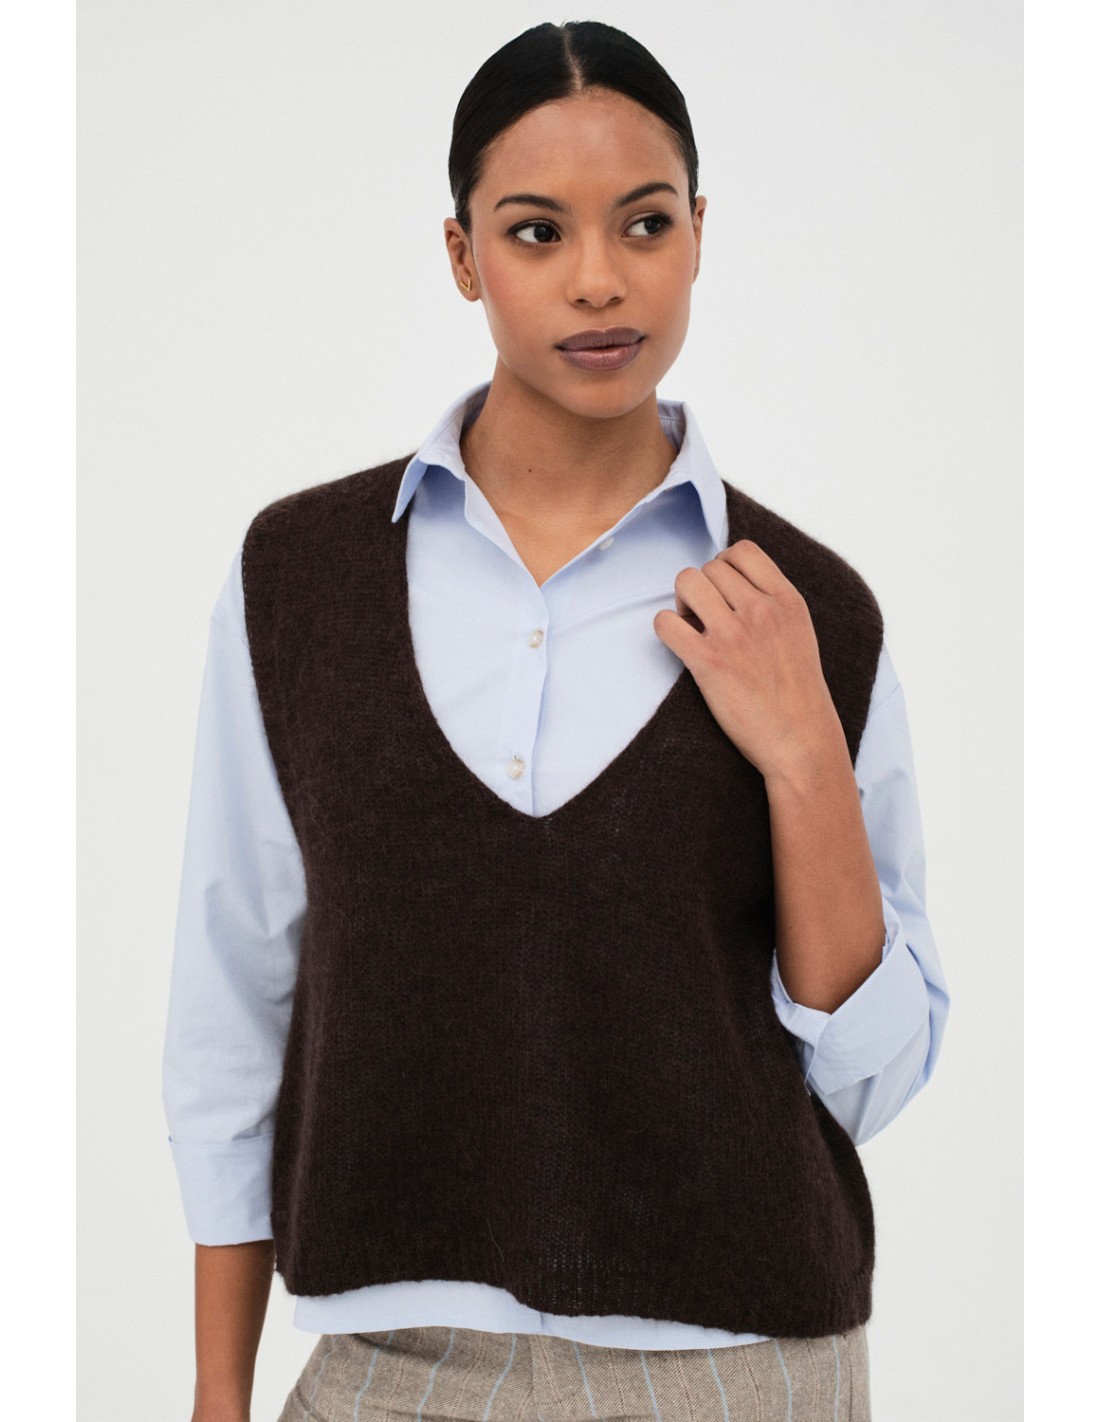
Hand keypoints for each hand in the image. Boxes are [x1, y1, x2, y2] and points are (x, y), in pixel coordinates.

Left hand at [653, 539, 844, 783]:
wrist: (800, 740)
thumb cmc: (797, 692)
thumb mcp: (799, 632)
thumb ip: (773, 603)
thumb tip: (730, 582)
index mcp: (787, 600)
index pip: (743, 551)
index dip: (723, 564)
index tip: (721, 589)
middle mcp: (761, 610)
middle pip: (710, 567)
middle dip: (701, 587)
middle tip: (704, 616)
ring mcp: (734, 634)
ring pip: (686, 582)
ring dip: (682, 601)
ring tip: (692, 626)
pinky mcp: (708, 662)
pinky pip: (666, 622)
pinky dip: (665, 629)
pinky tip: (680, 645)